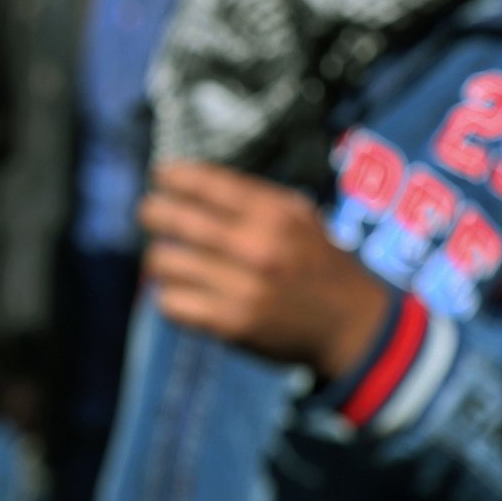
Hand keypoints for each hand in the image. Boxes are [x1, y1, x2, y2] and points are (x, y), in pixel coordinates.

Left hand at [138, 160, 390, 377]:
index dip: (172, 176)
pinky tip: (181, 292)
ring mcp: (243, 287)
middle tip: (149, 214)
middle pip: (174, 219)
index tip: (159, 175)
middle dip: (152, 212)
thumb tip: (186, 177)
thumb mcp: (299, 216)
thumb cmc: (316, 262)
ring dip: (160, 259)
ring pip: (163, 261)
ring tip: (170, 259)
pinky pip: (170, 302)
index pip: (206, 182)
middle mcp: (258, 247)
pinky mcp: (232, 323)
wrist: (352, 324)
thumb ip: (251, 197)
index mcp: (275, 214)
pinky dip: (169, 296)